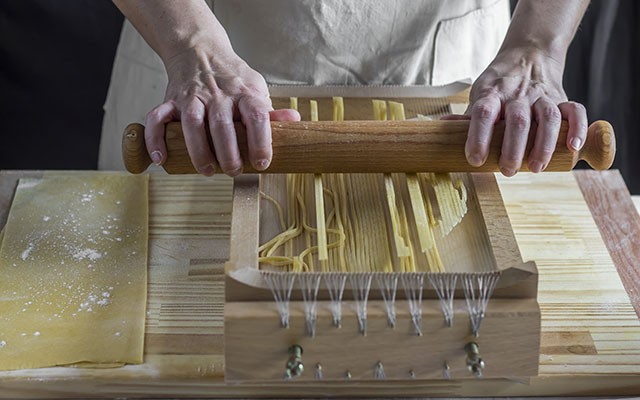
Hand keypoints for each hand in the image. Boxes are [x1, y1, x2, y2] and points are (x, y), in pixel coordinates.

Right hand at [144, 46, 299, 176]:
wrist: (200, 50)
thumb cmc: (232, 78)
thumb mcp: (255, 89)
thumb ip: (270, 112)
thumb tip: (295, 121)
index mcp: (244, 92)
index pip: (257, 115)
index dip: (261, 141)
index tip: (262, 162)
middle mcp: (218, 94)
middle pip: (222, 125)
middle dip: (228, 153)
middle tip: (233, 172)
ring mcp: (192, 96)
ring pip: (192, 124)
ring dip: (199, 151)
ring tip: (207, 171)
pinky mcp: (171, 100)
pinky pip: (158, 119)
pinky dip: (156, 139)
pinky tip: (162, 158)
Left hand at [452, 47, 586, 175]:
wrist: (528, 55)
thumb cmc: (499, 85)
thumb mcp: (479, 94)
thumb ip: (466, 117)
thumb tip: (439, 130)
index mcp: (492, 94)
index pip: (483, 114)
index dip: (478, 137)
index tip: (475, 160)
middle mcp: (518, 95)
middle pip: (518, 120)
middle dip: (513, 148)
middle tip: (508, 171)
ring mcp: (542, 95)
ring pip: (548, 117)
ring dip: (544, 144)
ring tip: (536, 167)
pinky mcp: (562, 97)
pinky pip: (576, 111)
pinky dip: (577, 129)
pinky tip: (572, 148)